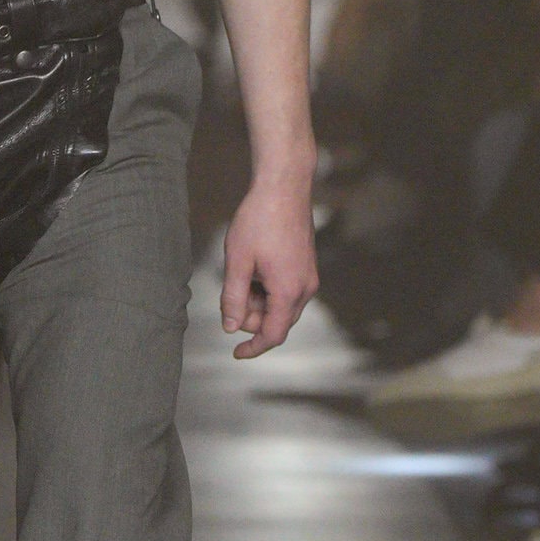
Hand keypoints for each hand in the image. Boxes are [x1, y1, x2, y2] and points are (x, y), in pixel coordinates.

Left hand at [221, 175, 317, 359]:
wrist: (284, 187)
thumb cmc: (259, 220)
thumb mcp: (237, 261)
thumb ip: (233, 299)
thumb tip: (230, 327)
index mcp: (288, 291)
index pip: (273, 335)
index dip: (253, 348)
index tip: (236, 354)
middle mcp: (305, 288)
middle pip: (277, 322)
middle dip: (252, 318)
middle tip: (231, 294)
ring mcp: (309, 276)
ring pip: (281, 306)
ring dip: (259, 301)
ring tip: (242, 272)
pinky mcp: (307, 266)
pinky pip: (287, 290)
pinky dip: (268, 289)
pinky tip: (254, 267)